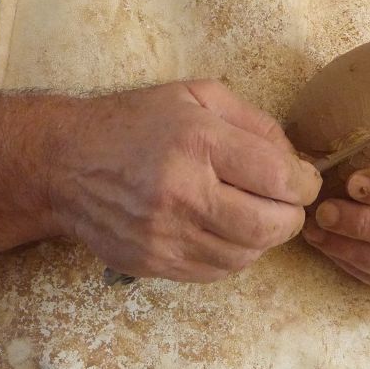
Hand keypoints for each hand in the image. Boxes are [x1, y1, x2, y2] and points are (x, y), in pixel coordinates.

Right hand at [50, 80, 321, 282]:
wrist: (64, 165)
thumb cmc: (135, 122)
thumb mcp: (196, 96)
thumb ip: (254, 122)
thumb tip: (297, 162)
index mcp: (196, 142)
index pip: (277, 178)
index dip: (304, 184)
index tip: (304, 180)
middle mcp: (182, 193)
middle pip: (270, 226)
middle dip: (292, 215)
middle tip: (288, 201)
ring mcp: (166, 236)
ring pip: (248, 254)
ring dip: (265, 237)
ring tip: (255, 212)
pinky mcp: (155, 264)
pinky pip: (219, 271)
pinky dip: (236, 253)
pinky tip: (226, 229)